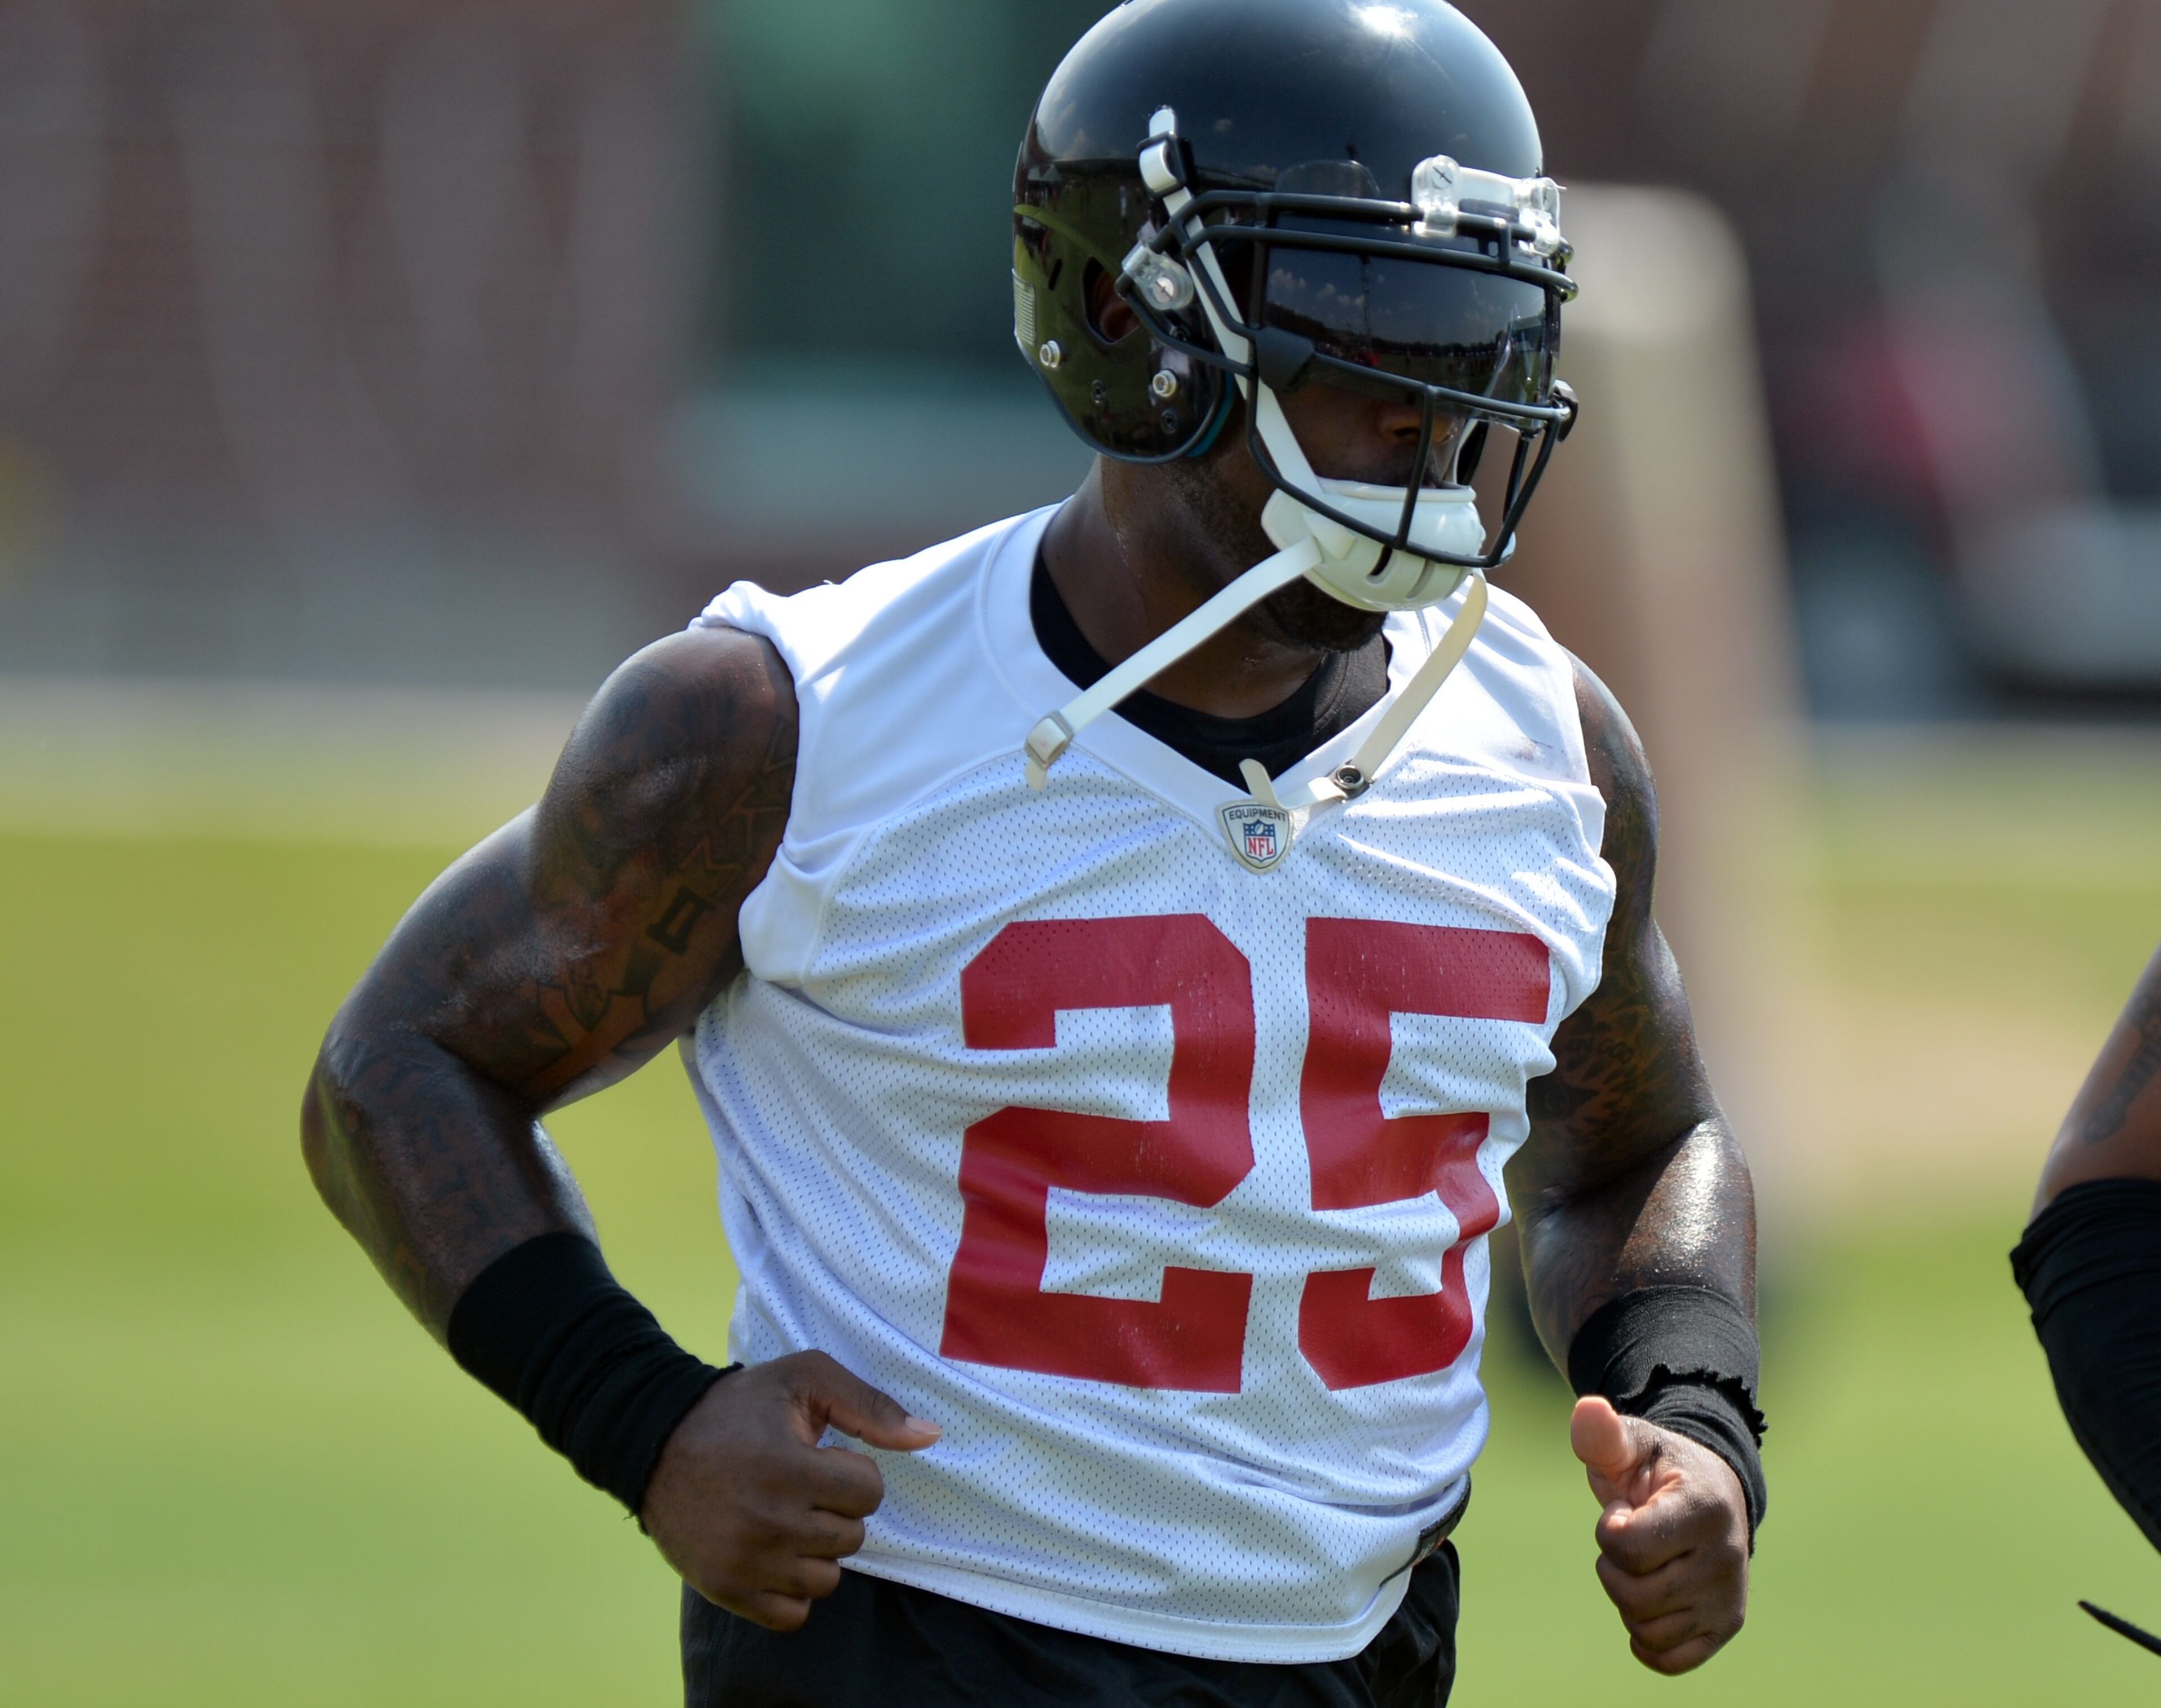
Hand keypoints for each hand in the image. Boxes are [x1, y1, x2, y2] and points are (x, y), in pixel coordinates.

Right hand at [642, 1351, 940, 1631]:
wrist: (655, 1443)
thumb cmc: (738, 1408)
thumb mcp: (804, 1380)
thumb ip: (869, 1405)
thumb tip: (929, 1437)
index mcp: (786, 1468)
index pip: (869, 1493)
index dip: (853, 1473)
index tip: (822, 1460)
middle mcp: (767, 1522)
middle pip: (851, 1538)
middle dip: (837, 1510)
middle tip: (801, 1487)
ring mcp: (745, 1562)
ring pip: (826, 1578)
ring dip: (816, 1550)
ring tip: (786, 1517)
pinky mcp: (726, 1590)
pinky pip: (793, 1614)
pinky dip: (792, 1589)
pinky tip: (775, 1552)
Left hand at [1569, 1395, 1747, 1673]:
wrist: (1710, 1491)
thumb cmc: (1659, 1467)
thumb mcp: (1632, 1444)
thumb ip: (1603, 1434)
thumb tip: (1587, 1410)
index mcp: (1704, 1509)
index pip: (1628, 1547)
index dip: (1609, 1531)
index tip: (1622, 1511)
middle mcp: (1727, 1558)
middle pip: (1636, 1595)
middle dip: (1613, 1569)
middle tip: (1628, 1542)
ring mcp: (1730, 1597)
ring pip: (1650, 1630)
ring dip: (1628, 1601)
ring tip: (1643, 1566)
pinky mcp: (1726, 1625)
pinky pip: (1672, 1659)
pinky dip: (1647, 1641)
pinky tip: (1646, 1608)